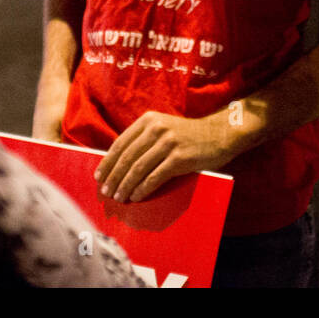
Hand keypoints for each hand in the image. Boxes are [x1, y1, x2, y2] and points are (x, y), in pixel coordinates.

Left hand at [94, 110, 235, 202]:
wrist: (219, 134)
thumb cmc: (188, 135)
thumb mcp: (163, 128)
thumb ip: (144, 139)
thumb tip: (117, 164)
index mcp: (148, 120)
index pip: (120, 143)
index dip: (107, 162)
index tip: (99, 176)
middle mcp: (156, 129)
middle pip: (127, 158)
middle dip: (114, 177)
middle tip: (106, 192)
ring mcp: (168, 143)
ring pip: (138, 169)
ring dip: (125, 186)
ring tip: (119, 197)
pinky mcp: (179, 159)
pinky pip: (155, 178)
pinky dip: (142, 190)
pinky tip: (136, 197)